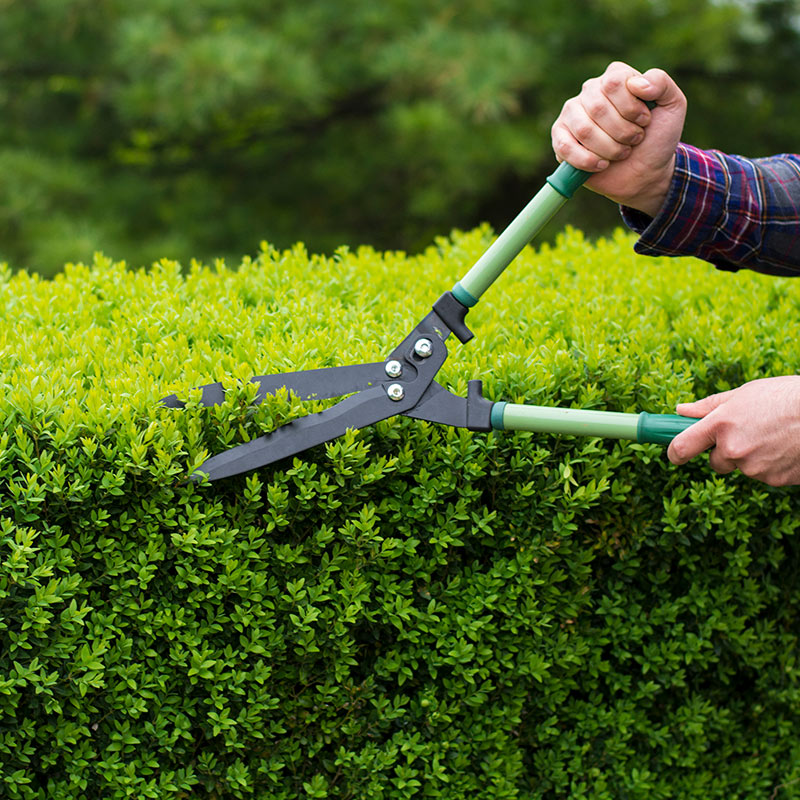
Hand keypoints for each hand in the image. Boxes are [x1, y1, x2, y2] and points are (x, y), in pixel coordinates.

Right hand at [551, 61, 686, 216]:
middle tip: (634, 141)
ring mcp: (572, 115)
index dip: (631, 107)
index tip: (646, 122)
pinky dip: (586, 160)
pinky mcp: (560, 138)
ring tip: (620, 153)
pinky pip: (565, 146)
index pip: (614, 82)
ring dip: (608, 148)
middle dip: (622, 132)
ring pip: (583, 129)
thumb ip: (661, 83)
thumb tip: (637, 84)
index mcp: (615, 77)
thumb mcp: (673, 106)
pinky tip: (602, 165)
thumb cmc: (657, 138)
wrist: (645, 173)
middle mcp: (590, 91)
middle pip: (598, 107)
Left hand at [667, 376, 799, 486]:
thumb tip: (680, 410)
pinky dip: (771, 465)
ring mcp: (755, 468)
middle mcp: (733, 449)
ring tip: (774, 435)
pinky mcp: (775, 481)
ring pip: (742, 468)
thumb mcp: (745, 394)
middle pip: (715, 462)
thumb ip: (709, 406)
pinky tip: (785, 447)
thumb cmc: (786, 397)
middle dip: (725, 452)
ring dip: (751, 457)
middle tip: (748, 433)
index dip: (674, 453)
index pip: (681, 448)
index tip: (675, 454)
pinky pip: (764, 475)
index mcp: (721, 424)